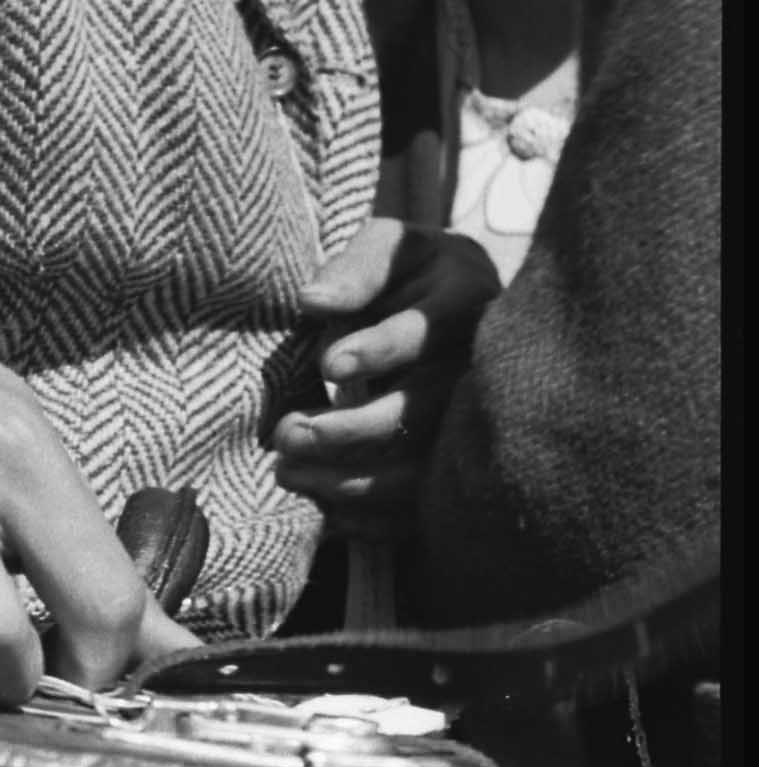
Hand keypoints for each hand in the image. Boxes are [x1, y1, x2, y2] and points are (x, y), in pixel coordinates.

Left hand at [271, 220, 499, 532]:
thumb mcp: (389, 247)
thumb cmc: (407, 272)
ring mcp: (473, 422)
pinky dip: (374, 519)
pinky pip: (424, 504)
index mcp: (467, 300)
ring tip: (286, 472)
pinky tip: (324, 514)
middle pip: (425, 411)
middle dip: (352, 429)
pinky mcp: (456, 462)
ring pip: (423, 466)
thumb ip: (357, 268)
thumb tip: (312, 302)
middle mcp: (479, 368)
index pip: (429, 331)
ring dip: (352, 480)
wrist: (448, 308)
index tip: (328, 363)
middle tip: (287, 432)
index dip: (382, 350)